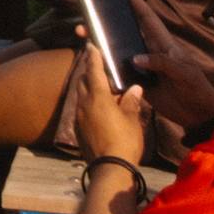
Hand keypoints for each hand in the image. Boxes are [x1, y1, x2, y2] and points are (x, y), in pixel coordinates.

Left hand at [74, 45, 148, 167]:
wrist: (109, 167)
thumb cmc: (124, 140)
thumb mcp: (132, 119)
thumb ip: (131, 102)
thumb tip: (135, 89)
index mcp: (98, 96)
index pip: (93, 70)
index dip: (93, 57)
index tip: (90, 46)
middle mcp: (83, 103)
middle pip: (83, 81)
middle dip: (89, 73)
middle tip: (99, 70)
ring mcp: (78, 116)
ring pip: (81, 95)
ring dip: (89, 89)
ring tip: (103, 91)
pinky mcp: (77, 128)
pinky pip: (80, 109)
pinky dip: (88, 104)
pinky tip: (99, 111)